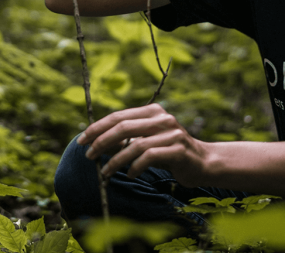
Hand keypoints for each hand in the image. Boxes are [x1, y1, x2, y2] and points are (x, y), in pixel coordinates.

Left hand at [76, 103, 209, 187]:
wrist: (203, 163)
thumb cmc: (169, 152)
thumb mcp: (147, 141)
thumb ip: (127, 138)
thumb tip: (96, 143)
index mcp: (152, 111)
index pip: (118, 116)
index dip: (97, 128)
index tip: (81, 140)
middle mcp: (162, 118)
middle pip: (123, 127)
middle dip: (101, 141)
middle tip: (89, 156)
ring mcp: (172, 133)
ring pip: (135, 144)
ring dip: (116, 160)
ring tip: (105, 172)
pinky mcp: (179, 150)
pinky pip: (150, 157)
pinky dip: (136, 166)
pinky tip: (130, 174)